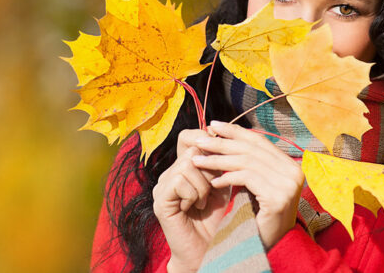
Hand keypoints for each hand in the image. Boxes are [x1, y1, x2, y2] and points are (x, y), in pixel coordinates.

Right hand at [152, 129, 229, 272]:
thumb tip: (222, 136)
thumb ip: (220, 162)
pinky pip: (179, 180)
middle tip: (212, 189)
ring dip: (204, 186)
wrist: (207, 248)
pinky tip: (194, 209)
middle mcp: (169, 174)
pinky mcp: (160, 199)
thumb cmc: (216, 218)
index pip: (188, 137)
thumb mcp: (222, 184)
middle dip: (210, 169)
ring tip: (202, 203)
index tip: (221, 156)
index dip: (205, 141)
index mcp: (182, 168)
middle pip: (192, 150)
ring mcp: (162, 186)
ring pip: (188, 165)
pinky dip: (194, 194)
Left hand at [192, 120, 304, 248]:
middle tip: (200, 139)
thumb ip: (251, 163)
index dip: (235, 131)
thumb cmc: (260, 216)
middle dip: (223, 142)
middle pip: (251, 149)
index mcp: (291, 165)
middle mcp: (294, 172)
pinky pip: (246, 179)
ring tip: (198, 160)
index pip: (259, 141)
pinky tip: (213, 181)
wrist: (272, 246)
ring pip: (246, 162)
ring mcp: (288, 184)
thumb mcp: (258, 184)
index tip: (214, 125)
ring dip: (218, 160)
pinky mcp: (278, 197)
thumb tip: (227, 137)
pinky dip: (227, 177)